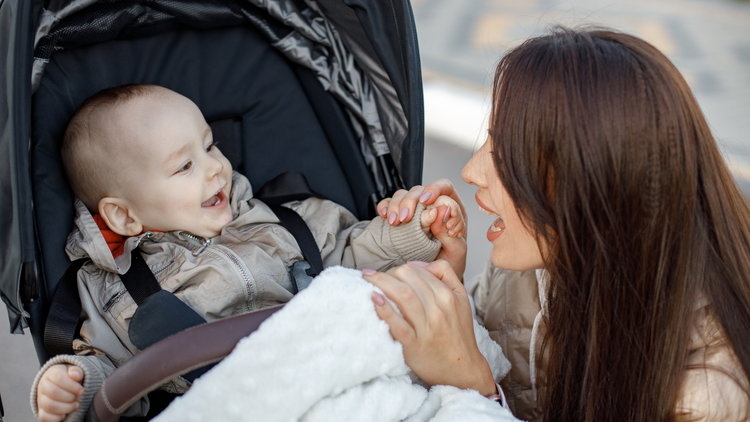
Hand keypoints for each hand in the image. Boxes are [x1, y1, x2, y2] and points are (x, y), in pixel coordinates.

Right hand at [37, 364, 83, 421]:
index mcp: (51, 373)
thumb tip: (76, 375)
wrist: (60, 386)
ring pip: (50, 406)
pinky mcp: (40, 411)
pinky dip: (57, 418)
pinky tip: (65, 414)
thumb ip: (77, 371)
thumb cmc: (70, 378)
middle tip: (78, 398)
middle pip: (53, 392)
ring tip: (76, 405)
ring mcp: (40, 399)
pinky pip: (44, 417)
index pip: (59, 378)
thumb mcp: (74, 371)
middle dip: (70, 397)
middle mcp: (43, 385)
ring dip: (66, 408)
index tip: (81, 391)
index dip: (72, 385)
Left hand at [363, 261, 494, 395]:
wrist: (463, 370)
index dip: (398, 268)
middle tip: (372, 278)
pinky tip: (374, 299)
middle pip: (407, 277)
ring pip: (403, 295)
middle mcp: (438, 308)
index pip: (417, 270)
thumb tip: (422, 264)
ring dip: (380, 283)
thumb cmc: (458, 334)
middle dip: (386, 273)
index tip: (387, 273)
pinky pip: (398, 325)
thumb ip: (447, 275)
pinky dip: (385, 311)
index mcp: (448, 295)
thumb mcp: (462, 299)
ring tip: (366, 281)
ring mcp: (427, 327)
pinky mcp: (415, 345)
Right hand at [378, 180, 467, 278]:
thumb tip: (441, 210)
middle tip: (405, 217)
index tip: (426, 201)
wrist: (434, 279)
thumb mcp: (456, 251)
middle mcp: (433, 206)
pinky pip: (388, 205)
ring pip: (403, 195)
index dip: (434, 190)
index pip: (443, 188)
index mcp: (452, 210)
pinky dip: (384, 207)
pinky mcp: (400, 218)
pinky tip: (384, 216)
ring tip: (395, 222)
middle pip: (420, 190)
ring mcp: (415, 212)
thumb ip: (450, 232)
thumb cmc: (450, 264)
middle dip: (410, 200)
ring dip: (396, 205)